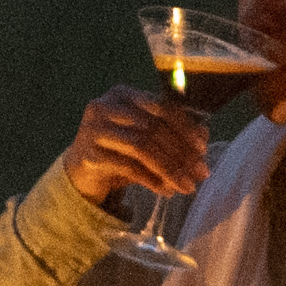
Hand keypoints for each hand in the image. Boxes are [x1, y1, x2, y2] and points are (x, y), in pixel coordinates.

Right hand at [56, 88, 218, 225]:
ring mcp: (93, 130)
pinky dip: (151, 180)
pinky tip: (166, 191)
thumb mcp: (145, 135)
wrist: (81, 170)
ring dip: (170, 169)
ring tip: (187, 186)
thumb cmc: (120, 149)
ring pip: (142, 147)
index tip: (203, 149)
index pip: (160, 106)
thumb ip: (171, 131)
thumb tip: (204, 135)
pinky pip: (128, 167)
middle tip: (200, 173)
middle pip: (152, 127)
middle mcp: (104, 106)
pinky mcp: (88, 155)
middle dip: (181, 152)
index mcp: (123, 94)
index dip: (185, 127)